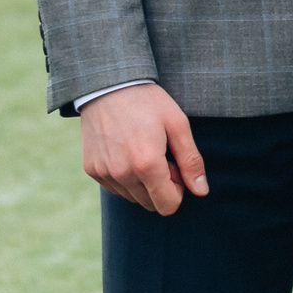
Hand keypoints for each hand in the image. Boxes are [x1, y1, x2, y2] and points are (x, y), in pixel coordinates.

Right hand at [80, 83, 207, 215]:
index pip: (167, 206)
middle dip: (162, 186)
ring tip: (144, 150)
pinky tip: (127, 151)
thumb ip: (191, 161)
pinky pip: (115, 188)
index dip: (179, 190)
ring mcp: (103, 173)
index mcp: (147, 164)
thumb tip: (201, 192)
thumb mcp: (178, 125)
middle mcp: (122, 174)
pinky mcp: (91, 170)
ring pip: (132, 197)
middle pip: (150, 204)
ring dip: (143, 183)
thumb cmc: (149, 103)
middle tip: (162, 155)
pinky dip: (125, 177)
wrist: (109, 86)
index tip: (177, 167)